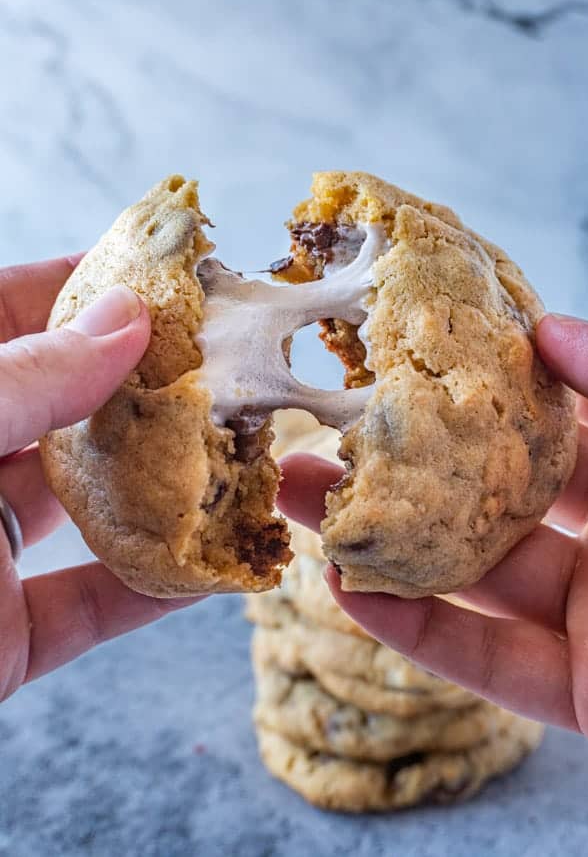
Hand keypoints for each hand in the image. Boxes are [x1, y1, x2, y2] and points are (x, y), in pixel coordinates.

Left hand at [0, 257, 203, 702]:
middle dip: (142, 388)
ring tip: (238, 454)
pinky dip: (153, 590)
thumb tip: (125, 318)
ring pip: (85, 508)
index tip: (161, 275)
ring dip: (163, 489)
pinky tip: (216, 565)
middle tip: (223, 364)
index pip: (2, 317)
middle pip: (61, 411)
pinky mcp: (0, 637)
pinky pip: (90, 605)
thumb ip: (20, 379)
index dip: (79, 289)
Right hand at [278, 314, 587, 739]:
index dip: (483, 385)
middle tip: (327, 426)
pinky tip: (352, 591)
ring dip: (391, 545)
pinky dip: (422, 633)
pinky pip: (495, 663)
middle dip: (409, 463)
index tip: (409, 356)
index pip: (557, 417)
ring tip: (305, 500)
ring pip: (480, 578)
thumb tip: (548, 327)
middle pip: (496, 495)